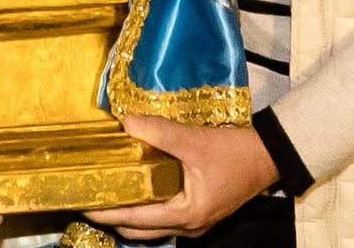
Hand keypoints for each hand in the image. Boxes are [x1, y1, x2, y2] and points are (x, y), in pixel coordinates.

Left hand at [86, 115, 277, 239]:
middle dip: (114, 219)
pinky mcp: (202, 211)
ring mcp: (196, 222)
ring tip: (109, 194)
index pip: (135, 220)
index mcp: (185, 215)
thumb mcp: (195, 141)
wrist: (271, 155)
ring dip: (131, 215)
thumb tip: (125, 122)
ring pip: (154, 226)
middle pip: (141, 230)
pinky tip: (139, 188)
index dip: (106, 214)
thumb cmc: (235, 152)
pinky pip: (166, 216)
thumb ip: (159, 132)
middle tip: (90, 199)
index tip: (82, 204)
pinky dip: (148, 208)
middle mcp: (188, 226)